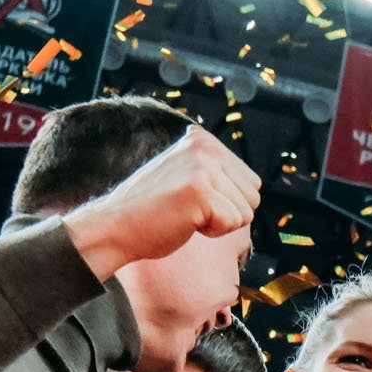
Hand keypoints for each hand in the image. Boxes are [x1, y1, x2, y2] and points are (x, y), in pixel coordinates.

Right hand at [59, 128, 259, 279]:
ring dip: (220, 223)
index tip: (192, 197)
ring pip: (247, 212)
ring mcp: (202, 167)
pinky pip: (233, 223)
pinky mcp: (200, 191)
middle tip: (189, 208)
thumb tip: (256, 184)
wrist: (114, 227)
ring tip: (185, 213)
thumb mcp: (188, 177)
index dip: (227, 201)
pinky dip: (212, 232)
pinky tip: (184, 221)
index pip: (252, 183)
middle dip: (228, 213)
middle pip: (254, 197)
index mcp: (203, 139)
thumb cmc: (154, 211)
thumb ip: (217, 173)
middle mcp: (205, 146)